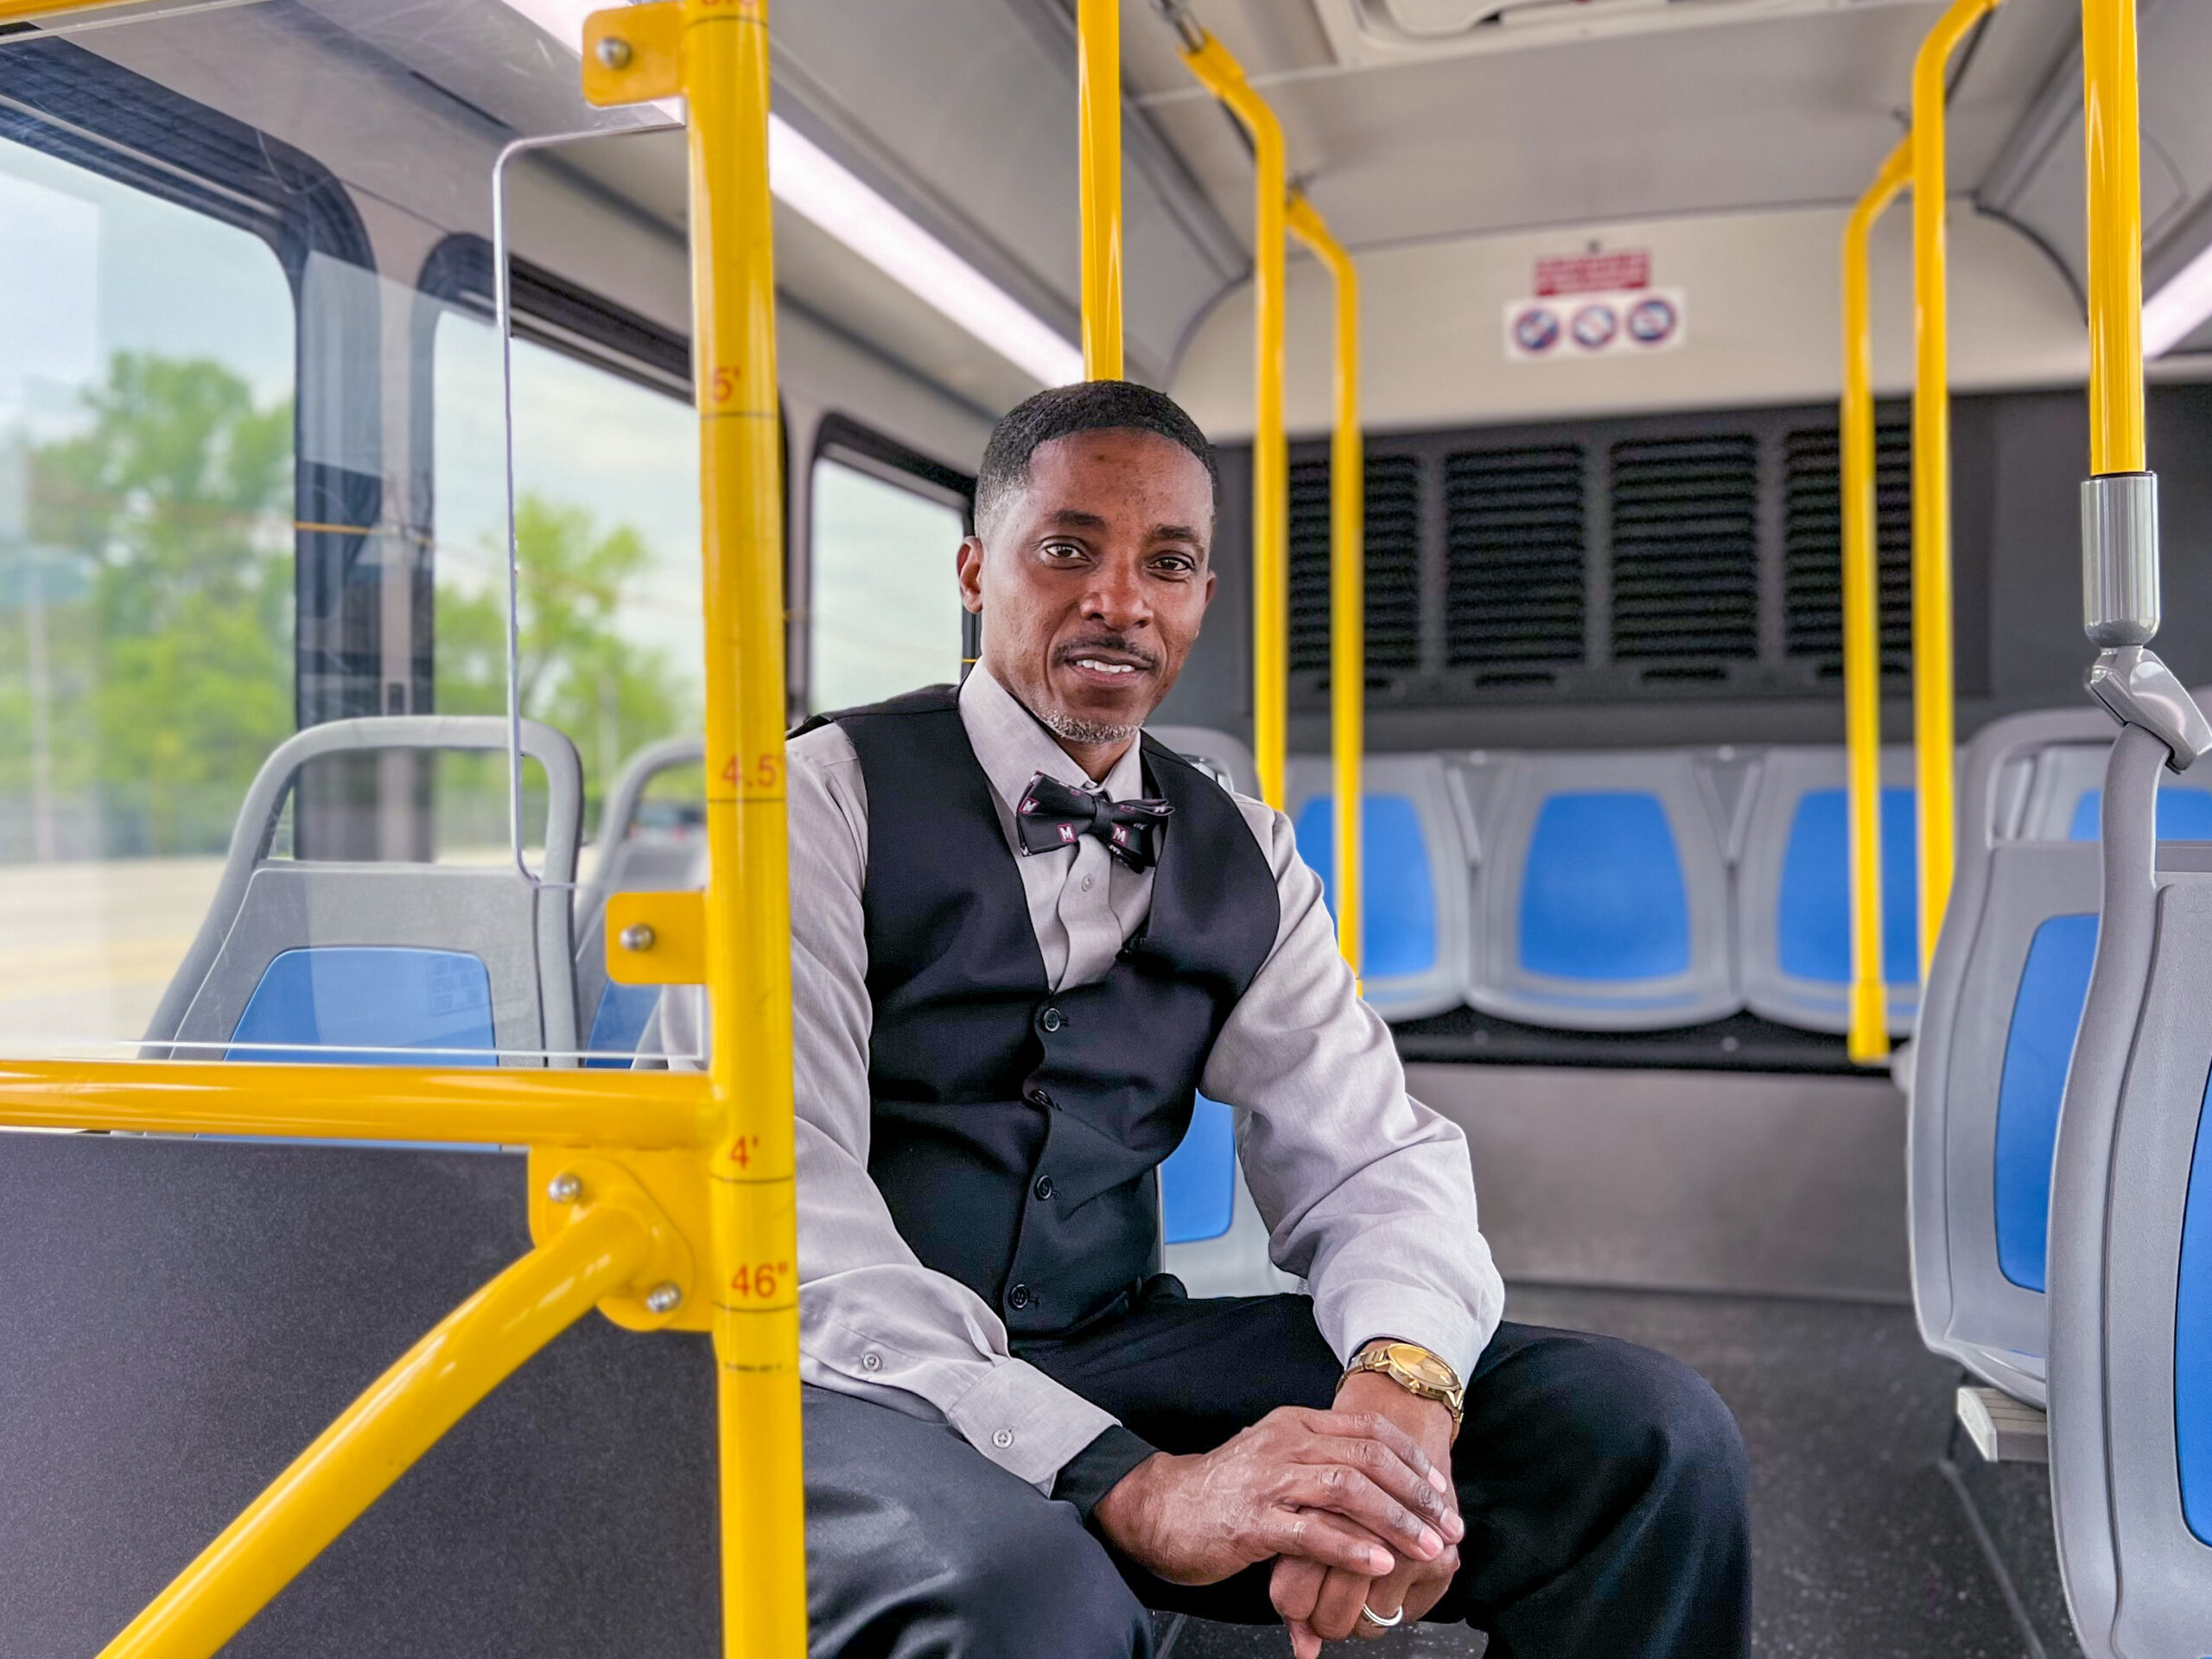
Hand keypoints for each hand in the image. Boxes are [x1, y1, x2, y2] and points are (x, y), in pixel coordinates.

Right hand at [1089, 1405, 1459, 1589]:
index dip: (1413, 1458)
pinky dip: (1352, 1547)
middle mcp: (1287, 1442)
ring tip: (1428, 1547)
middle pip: (1369, 1457)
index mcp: (1296, 1423)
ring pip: (1349, 1489)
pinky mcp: (1253, 1521)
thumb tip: (1379, 1483)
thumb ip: (1321, 1462)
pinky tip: (1379, 1563)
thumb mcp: (1276, 1459)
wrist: (1160, 1508)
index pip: (1370, 1429)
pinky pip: (1312, 1531)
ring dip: (1397, 1520)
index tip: (1440, 1489)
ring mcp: (1269, 1479)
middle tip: (1449, 1525)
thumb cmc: (1225, 1490)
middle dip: (1417, 1494)